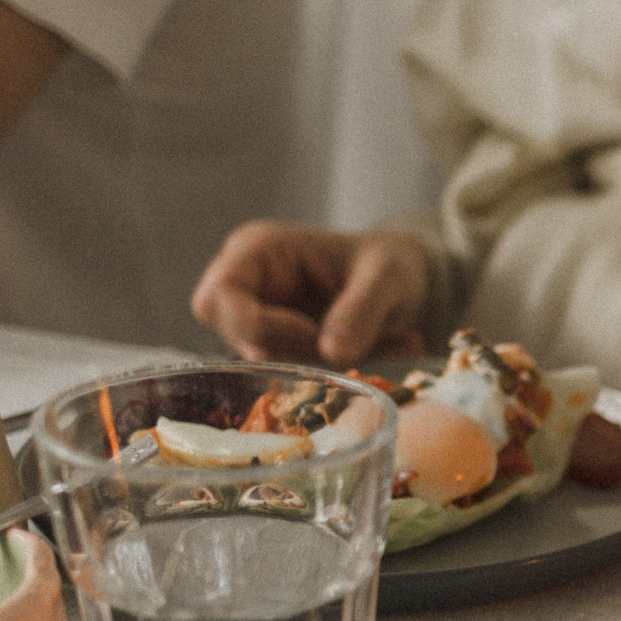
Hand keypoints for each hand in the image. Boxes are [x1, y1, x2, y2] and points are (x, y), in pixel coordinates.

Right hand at [190, 222, 428, 366]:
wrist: (402, 280)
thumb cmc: (391, 264)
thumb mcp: (388, 279)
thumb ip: (362, 310)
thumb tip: (333, 353)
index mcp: (258, 249)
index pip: (218, 297)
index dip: (257, 327)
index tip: (311, 335)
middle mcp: (245, 280)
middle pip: (226, 330)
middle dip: (280, 348)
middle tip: (333, 346)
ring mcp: (254, 312)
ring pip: (254, 356)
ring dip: (308, 363)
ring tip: (364, 346)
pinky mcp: (272, 341)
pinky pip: (280, 369)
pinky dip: (320, 371)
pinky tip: (362, 356)